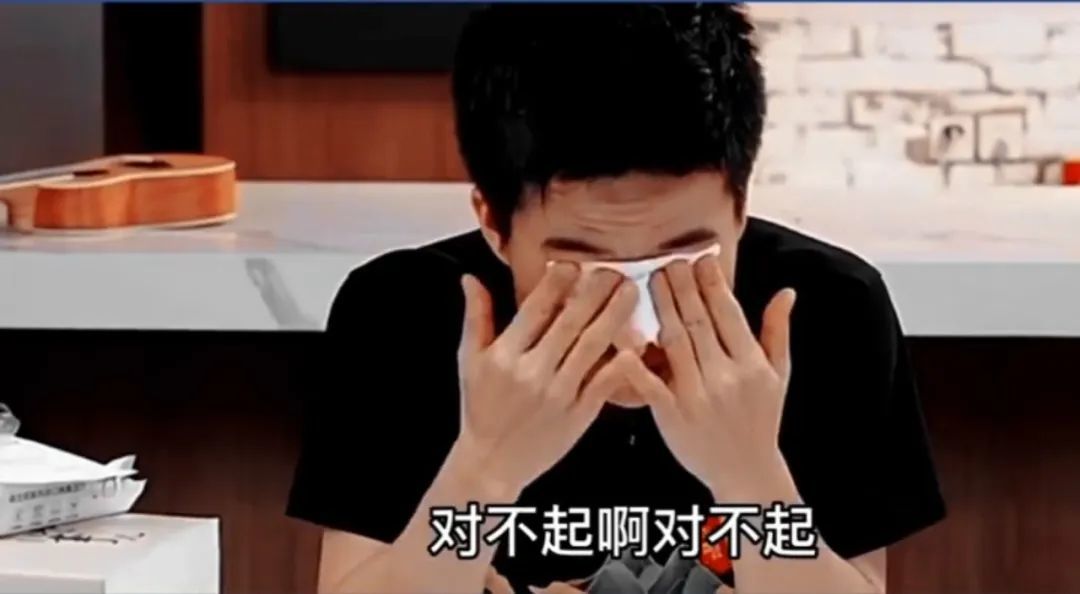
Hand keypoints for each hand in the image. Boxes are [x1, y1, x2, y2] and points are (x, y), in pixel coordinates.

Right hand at [453, 264, 638, 497]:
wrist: (493, 462)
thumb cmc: (481, 409)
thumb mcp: (468, 361)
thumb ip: (476, 317)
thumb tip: (471, 278)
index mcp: (505, 355)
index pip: (535, 310)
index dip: (557, 283)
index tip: (574, 263)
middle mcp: (533, 372)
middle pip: (570, 324)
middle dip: (595, 293)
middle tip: (614, 269)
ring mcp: (558, 394)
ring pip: (592, 348)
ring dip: (614, 317)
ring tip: (631, 292)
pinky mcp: (579, 415)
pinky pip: (604, 384)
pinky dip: (620, 364)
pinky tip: (635, 345)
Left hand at [621, 255, 797, 502]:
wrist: (746, 472)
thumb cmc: (760, 420)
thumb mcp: (779, 375)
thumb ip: (777, 331)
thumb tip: (787, 291)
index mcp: (751, 363)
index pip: (728, 313)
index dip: (712, 284)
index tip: (700, 259)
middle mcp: (726, 376)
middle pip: (698, 322)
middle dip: (682, 287)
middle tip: (668, 259)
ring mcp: (698, 396)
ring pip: (675, 344)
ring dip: (662, 308)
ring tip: (650, 280)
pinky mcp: (673, 416)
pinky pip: (651, 386)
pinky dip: (637, 365)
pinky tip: (624, 342)